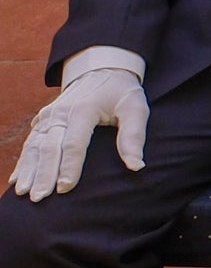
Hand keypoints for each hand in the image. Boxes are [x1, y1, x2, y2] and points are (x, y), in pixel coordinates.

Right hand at [12, 67, 146, 200]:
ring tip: (24, 193)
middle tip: (40, 198)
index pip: (74, 143)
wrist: (101, 68)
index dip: (69, 166)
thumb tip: (137, 166)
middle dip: (43, 174)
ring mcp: (48, 116)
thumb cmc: (121, 92)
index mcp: (84, 110)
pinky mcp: (42, 120)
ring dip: (28, 170)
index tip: (66, 188)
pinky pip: (29, 143)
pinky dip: (22, 161)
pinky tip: (16, 180)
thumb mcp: (135, 107)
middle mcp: (60, 113)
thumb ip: (134, 136)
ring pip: (34, 146)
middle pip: (49, 147)